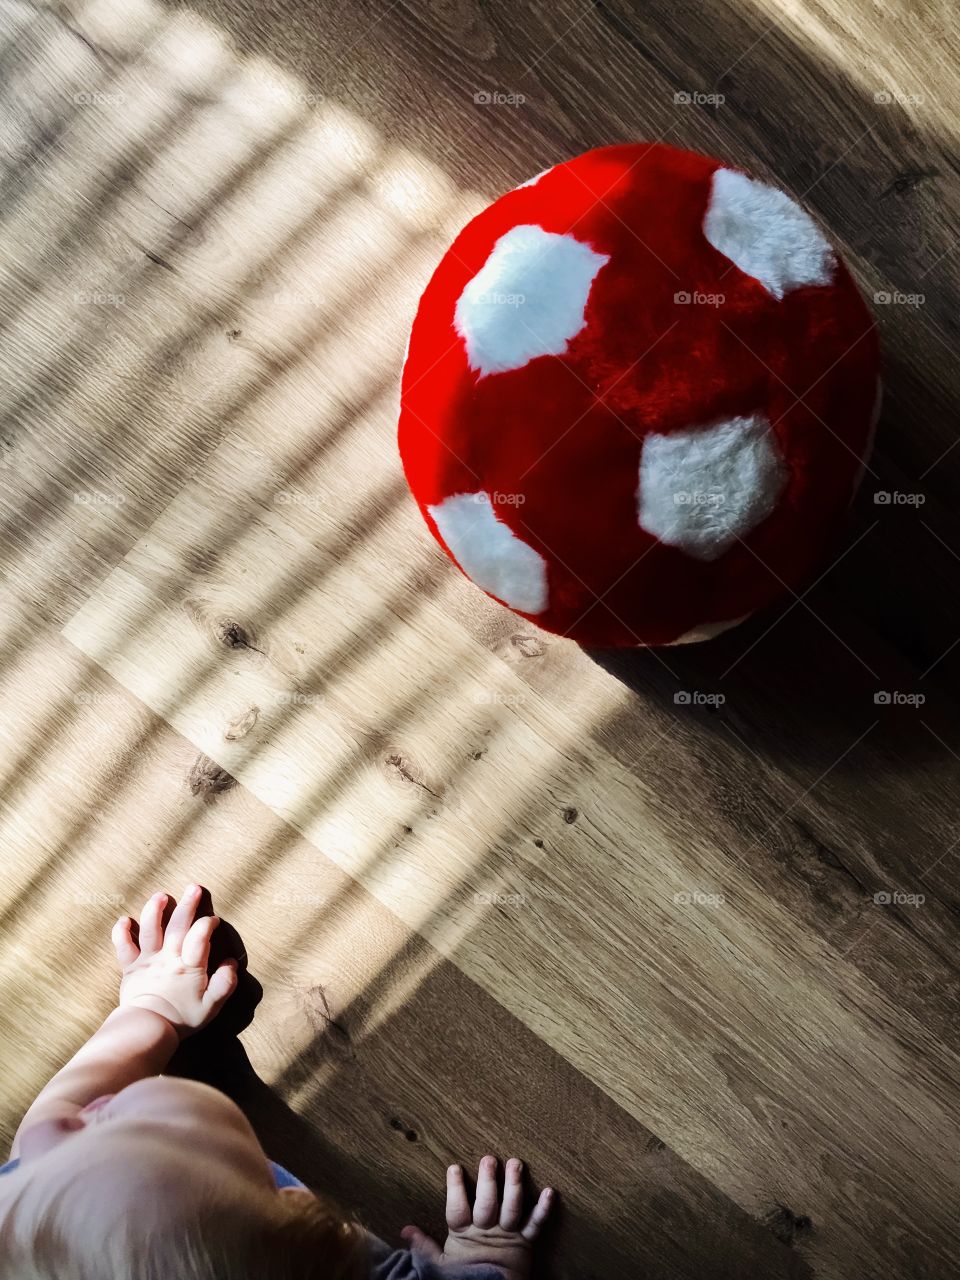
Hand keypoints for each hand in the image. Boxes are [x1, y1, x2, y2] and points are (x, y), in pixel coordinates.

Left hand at [112, 885, 238, 1038]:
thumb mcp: (211, 1006)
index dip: (208, 924)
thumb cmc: (181, 1019)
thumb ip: (225, 984)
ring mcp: (147, 961)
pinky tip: (125, 920)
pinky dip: (121, 932)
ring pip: (150, 929)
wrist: (146, 1031)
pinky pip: (123, 946)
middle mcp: (168, 958)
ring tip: (161, 895)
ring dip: (155, 910)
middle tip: (194, 887)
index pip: (200, 937)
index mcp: (189, 967)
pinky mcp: (130, 967)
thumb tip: (231, 963)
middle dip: (188, 905)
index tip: (213, 920)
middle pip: (178, 926)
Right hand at [401, 1156, 552, 1279]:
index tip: (455, 1167)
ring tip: (515, 1164)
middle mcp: (487, 1231)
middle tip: (489, 1159)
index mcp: (464, 1235)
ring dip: (514, 1186)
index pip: (457, 1208)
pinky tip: (550, 1192)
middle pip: (487, 1204)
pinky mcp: (526, 1242)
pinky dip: (544, 1209)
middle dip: (488, 1182)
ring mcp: (508, 1235)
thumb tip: (404, 1229)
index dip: (456, 1189)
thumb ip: (423, 1245)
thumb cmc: (464, 1278)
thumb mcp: (439, 1264)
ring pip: (512, 1208)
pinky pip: (536, 1224)